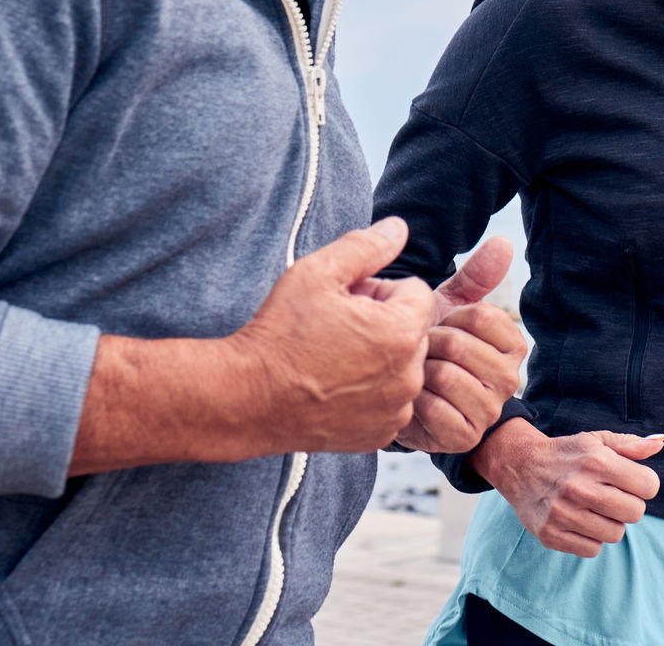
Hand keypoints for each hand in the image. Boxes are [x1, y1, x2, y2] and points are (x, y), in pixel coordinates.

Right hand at [219, 216, 436, 452]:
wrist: (246, 399)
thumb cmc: (279, 335)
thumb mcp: (317, 272)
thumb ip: (366, 246)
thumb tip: (399, 228)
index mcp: (401, 333)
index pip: (416, 292)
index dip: (379, 290)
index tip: (347, 301)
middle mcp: (408, 376)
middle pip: (412, 329)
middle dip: (382, 322)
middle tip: (336, 328)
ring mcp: (395, 410)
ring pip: (402, 365)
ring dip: (379, 357)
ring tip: (333, 357)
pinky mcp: (379, 435)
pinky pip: (389, 399)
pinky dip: (370, 391)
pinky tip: (334, 387)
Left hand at [395, 236, 529, 452]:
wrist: (409, 396)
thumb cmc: (433, 347)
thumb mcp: (451, 308)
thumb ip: (477, 277)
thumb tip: (505, 241)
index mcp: (513, 343)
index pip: (480, 314)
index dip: (448, 316)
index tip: (440, 326)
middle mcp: (510, 378)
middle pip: (458, 345)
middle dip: (427, 344)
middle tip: (421, 352)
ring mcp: (489, 410)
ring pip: (445, 376)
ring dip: (418, 372)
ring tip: (415, 373)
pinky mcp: (464, 437)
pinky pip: (434, 409)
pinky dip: (414, 402)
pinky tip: (413, 400)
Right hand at [469, 418, 663, 556]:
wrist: (520, 466)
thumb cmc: (567, 454)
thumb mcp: (597, 441)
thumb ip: (630, 445)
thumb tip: (659, 443)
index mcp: (596, 461)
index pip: (648, 486)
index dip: (644, 484)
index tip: (630, 481)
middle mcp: (580, 488)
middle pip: (635, 513)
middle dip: (629, 505)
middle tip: (612, 495)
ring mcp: (563, 514)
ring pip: (615, 534)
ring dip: (611, 523)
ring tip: (594, 508)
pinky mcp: (550, 535)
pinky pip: (593, 550)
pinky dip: (591, 538)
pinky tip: (580, 521)